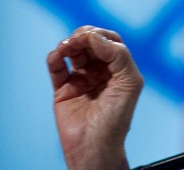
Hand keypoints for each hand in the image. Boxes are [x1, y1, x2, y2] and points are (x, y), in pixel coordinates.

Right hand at [47, 26, 143, 169]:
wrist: (94, 146)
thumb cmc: (116, 118)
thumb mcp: (128, 82)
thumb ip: (118, 56)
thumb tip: (95, 37)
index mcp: (119, 70)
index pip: (111, 42)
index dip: (101, 36)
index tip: (92, 39)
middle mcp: (101, 72)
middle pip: (91, 43)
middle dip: (84, 37)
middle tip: (77, 40)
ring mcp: (82, 80)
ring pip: (73, 52)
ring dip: (69, 44)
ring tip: (65, 47)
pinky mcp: (63, 89)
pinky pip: (57, 68)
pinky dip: (54, 58)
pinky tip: (56, 56)